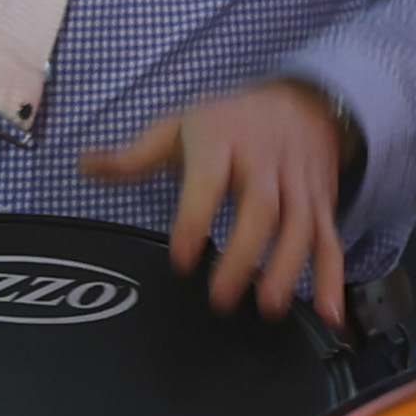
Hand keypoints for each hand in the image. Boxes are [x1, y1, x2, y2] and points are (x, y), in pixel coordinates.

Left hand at [94, 78, 353, 322]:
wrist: (303, 101)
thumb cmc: (228, 122)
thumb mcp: (178, 126)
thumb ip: (133, 155)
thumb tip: (83, 165)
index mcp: (223, 144)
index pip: (208, 181)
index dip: (195, 217)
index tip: (181, 257)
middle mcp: (266, 165)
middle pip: (261, 210)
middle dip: (244, 254)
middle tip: (220, 297)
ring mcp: (299, 186)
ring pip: (300, 228)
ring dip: (288, 270)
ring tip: (268, 307)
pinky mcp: (322, 204)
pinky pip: (330, 241)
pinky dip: (333, 278)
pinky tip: (330, 315)